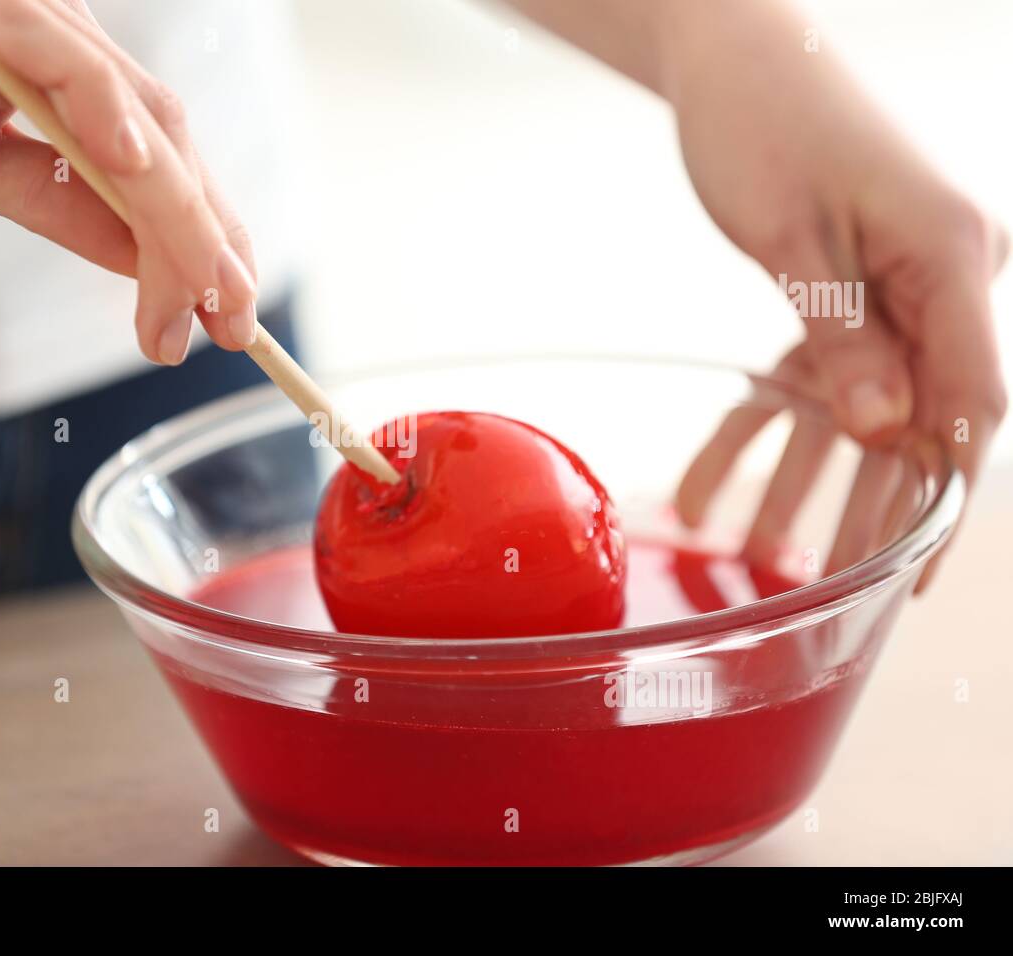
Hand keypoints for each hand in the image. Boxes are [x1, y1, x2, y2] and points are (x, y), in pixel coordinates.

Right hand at [0, 0, 257, 361]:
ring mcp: (14, 18)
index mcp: (56, 74)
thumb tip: (150, 261)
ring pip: (133, 115)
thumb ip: (67, 211)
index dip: (204, 234)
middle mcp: (51, 37)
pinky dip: (103, 112)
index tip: (229, 310)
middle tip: (233, 325)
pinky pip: (54, 56)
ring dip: (177, 213)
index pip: (157, 157)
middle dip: (207, 241)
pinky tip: (133, 174)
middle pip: (164, 142)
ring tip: (200, 294)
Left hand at [664, 1, 1006, 589]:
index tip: (915, 565)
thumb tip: (890, 430)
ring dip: (815, 479)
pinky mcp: (841, 289)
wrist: (739, 59)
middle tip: (853, 584)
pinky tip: (716, 486)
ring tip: (765, 551)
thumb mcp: (796, 239)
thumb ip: (845, 335)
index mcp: (948, 259)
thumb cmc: (767, 124)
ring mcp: (890, 285)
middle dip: (882, 502)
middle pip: (922, 413)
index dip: (946, 488)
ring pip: (866, 405)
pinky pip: (814, 375)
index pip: (969, 397)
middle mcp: (935, 277)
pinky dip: (768, 429)